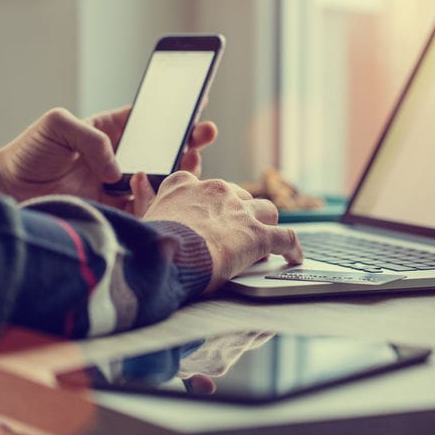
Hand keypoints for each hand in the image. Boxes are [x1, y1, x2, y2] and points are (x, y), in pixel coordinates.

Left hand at [0, 107, 217, 214]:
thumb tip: (117, 170)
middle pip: (163, 149)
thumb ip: (92, 138)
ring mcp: (119, 186)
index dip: (173, 112)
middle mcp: (119, 158)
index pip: (148, 120)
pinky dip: (156, 200)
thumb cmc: (28, 153)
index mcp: (109, 132)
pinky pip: (144, 207)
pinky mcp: (114, 211)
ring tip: (192, 159)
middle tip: (206, 132)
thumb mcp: (57, 125)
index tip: (197, 102)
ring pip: (161, 179)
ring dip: (181, 170)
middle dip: (189, 139)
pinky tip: (159, 188)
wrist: (7, 193)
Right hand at [141, 171, 302, 292]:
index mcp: (186, 185)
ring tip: (266, 240)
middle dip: (240, 214)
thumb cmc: (148, 242)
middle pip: (238, 197)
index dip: (210, 202)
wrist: (164, 256)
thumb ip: (145, 197)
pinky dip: (292, 247)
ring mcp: (240, 212)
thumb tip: (139, 177)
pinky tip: (295, 257)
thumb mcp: (144, 215)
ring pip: (266, 210)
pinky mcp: (258, 234)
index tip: (210, 214)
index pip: (204, 186)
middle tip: (236, 234)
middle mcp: (217, 191)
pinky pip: (285, 238)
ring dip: (266, 224)